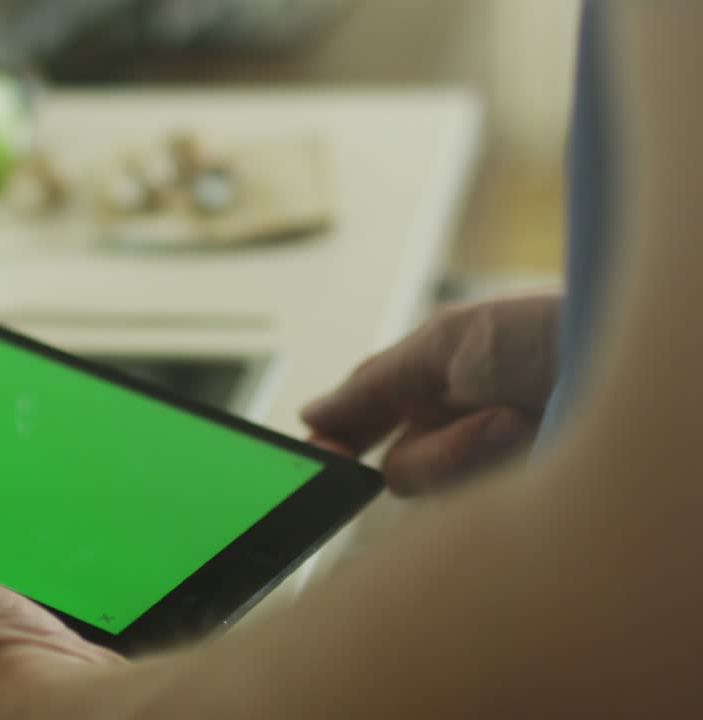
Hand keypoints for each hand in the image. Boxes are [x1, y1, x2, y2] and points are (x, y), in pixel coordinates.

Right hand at [302, 294, 559, 494]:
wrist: (631, 363)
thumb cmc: (554, 331)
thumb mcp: (447, 343)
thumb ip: (372, 383)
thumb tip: (312, 414)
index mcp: (440, 383)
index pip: (369, 420)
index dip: (342, 439)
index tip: (320, 457)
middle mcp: (462, 428)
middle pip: (400, 468)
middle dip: (430, 448)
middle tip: (464, 426)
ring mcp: (493, 470)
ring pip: (430, 489)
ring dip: (462, 451)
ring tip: (515, 418)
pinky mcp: (515, 503)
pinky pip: (464, 505)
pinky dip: (487, 466)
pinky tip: (526, 437)